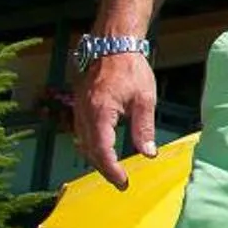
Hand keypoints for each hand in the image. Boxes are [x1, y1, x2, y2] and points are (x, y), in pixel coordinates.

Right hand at [74, 51, 157, 189]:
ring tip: (113, 171)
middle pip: (89, 150)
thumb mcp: (144, 100)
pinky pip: (81, 131)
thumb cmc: (131, 69)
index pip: (102, 150)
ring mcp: (79, 108)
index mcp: (100, 112)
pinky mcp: (79, 105)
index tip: (123, 182)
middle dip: (104, 168)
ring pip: (83, 142)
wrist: (112, 45)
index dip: (111, 170)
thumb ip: (144, 128)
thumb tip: (148, 154)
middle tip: (120, 182)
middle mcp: (84, 113)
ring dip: (96, 158)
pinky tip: (101, 150)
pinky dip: (90, 145)